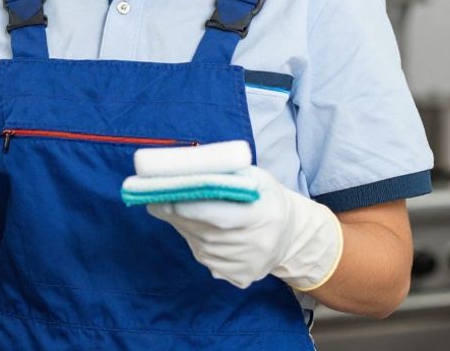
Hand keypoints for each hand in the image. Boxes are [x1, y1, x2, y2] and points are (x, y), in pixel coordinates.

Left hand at [147, 165, 342, 289]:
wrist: (290, 235)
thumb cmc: (265, 198)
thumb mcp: (254, 176)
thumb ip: (223, 173)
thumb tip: (183, 171)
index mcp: (263, 215)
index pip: (220, 216)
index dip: (191, 209)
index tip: (165, 198)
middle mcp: (257, 245)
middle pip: (205, 232)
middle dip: (178, 216)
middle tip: (158, 199)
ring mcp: (248, 265)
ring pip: (201, 247)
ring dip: (185, 229)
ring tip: (181, 212)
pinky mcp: (240, 278)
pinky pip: (207, 261)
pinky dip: (197, 244)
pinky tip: (200, 231)